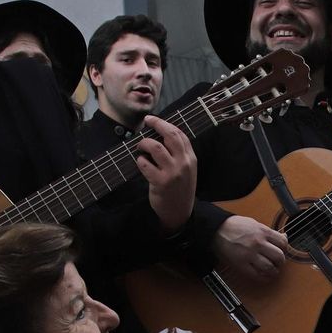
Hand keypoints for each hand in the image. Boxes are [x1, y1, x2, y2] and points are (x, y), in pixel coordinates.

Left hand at [136, 115, 197, 230]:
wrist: (179, 212)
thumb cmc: (179, 189)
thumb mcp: (187, 170)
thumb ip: (179, 154)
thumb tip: (161, 135)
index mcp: (191, 158)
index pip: (179, 134)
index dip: (164, 124)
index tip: (152, 120)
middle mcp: (184, 163)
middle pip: (170, 135)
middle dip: (156, 124)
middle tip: (146, 121)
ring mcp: (173, 173)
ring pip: (156, 147)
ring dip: (144, 144)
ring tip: (140, 147)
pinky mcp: (161, 182)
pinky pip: (145, 164)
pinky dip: (140, 161)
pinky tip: (141, 163)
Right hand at [213, 215, 286, 281]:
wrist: (216, 230)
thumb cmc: (234, 226)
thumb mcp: (254, 223)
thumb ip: (269, 232)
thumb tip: (283, 237)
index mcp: (262, 231)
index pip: (283, 242)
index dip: (285, 248)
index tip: (282, 251)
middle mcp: (258, 243)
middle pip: (279, 256)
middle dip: (281, 261)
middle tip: (278, 262)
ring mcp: (249, 255)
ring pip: (269, 267)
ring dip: (274, 271)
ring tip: (272, 270)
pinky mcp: (241, 264)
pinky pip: (256, 275)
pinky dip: (263, 278)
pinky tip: (264, 276)